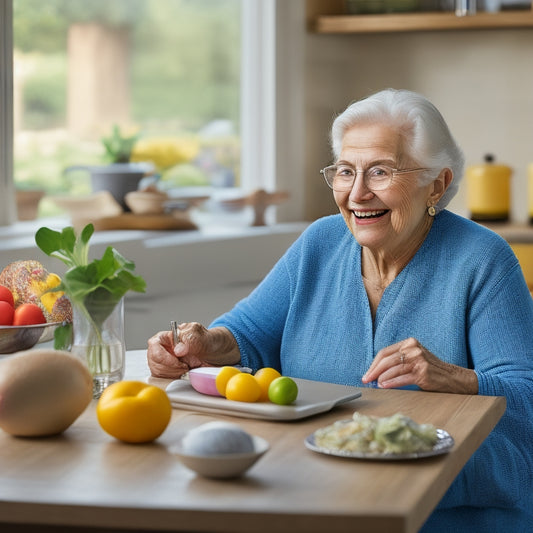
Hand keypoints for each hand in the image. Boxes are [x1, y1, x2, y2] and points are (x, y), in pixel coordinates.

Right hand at [146, 326, 208, 378]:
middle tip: (185, 366)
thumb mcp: (198, 336)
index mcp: (163, 337)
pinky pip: (163, 379)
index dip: (165, 357)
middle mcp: (159, 349)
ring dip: (174, 373)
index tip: (179, 362)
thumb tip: (178, 350)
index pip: (154, 347)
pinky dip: (174, 378)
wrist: (211, 351)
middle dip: (171, 367)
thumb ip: (188, 340)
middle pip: (154, 362)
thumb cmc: (203, 341)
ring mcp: (161, 361)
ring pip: (158, 372)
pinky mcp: (165, 372)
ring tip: (185, 367)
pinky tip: (183, 373)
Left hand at [361, 337, 477, 393]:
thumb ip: (397, 361)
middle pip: (387, 359)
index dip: (374, 364)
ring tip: (375, 384)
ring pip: (393, 368)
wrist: (453, 378)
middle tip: (366, 379)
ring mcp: (419, 360)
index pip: (385, 352)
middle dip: (374, 371)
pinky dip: (391, 382)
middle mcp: (413, 348)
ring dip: (381, 377)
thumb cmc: (430, 370)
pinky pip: (402, 377)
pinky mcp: (423, 372)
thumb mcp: (414, 359)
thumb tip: (375, 373)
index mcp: (409, 343)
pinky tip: (384, 386)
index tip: (367, 373)